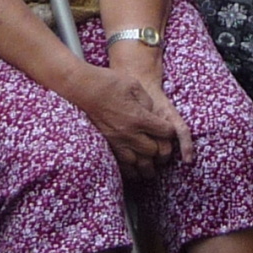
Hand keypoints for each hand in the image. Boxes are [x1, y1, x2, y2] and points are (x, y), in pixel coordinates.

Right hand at [67, 61, 189, 174]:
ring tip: (151, 163)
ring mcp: (116, 141)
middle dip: (160, 148)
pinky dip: (132, 169)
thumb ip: (147, 102)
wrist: (82, 89)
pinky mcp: (106, 145)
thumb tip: (152, 114)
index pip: (165, 132)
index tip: (168, 130)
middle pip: (154, 151)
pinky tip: (135, 167)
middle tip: (160, 145)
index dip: (170, 131)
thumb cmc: (108, 83)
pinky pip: (122, 166)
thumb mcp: (134, 85)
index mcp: (139, 117)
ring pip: (139, 163)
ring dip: (147, 163)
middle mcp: (129, 133)